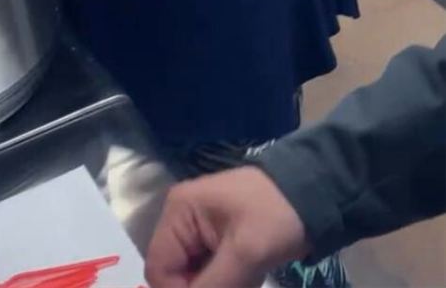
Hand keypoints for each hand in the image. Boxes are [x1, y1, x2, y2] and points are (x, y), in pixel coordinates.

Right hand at [146, 166, 308, 287]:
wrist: (314, 194)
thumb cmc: (277, 216)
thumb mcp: (246, 253)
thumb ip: (214, 284)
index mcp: (177, 212)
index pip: (159, 267)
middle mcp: (180, 218)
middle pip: (175, 271)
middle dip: (203, 287)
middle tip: (239, 285)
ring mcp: (198, 227)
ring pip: (194, 274)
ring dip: (220, 286)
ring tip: (248, 279)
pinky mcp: (216, 237)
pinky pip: (211, 270)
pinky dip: (228, 282)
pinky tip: (249, 278)